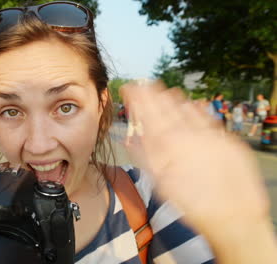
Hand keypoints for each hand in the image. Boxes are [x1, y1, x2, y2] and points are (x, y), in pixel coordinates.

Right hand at [120, 81, 275, 261]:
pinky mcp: (226, 139)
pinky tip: (192, 103)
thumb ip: (143, 156)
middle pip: (165, 105)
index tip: (128, 87)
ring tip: (163, 90)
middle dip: (152, 93)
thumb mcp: (159, 183)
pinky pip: (208, 116)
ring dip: (172, 98)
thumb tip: (129, 138)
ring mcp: (208, 133)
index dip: (136, 97)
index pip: (147, 112)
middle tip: (143, 84)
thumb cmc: (191, 203)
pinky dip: (196, 108)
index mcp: (167, 143)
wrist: (233, 215)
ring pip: (186, 107)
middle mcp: (187, 132)